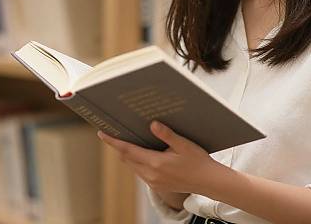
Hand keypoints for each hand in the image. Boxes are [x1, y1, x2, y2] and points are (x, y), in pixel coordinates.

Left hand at [98, 120, 219, 194]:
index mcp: (156, 163)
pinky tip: (140, 151)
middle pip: (126, 158)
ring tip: (124, 139)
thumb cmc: (198, 161)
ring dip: (126, 153)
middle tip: (112, 131)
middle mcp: (151, 174)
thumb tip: (152, 124)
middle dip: (118, 146)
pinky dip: (135, 160)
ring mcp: (153, 181)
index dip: (113, 142)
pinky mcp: (156, 184)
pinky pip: (139, 171)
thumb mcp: (184, 144)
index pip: (128, 151)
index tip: (102, 133)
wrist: (208, 182)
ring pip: (132, 165)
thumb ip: (167, 135)